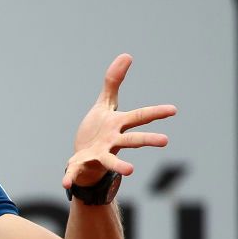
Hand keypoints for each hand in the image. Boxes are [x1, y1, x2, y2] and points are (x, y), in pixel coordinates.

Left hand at [62, 53, 177, 188]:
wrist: (85, 158)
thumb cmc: (99, 131)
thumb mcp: (105, 104)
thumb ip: (113, 82)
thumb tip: (126, 55)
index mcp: (117, 125)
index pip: (139, 117)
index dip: (155, 112)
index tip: (173, 109)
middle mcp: (112, 141)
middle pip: (131, 140)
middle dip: (147, 140)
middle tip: (165, 141)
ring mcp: (99, 154)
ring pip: (111, 159)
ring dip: (120, 164)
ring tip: (131, 170)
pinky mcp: (82, 164)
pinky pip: (75, 172)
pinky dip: (70, 177)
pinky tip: (64, 183)